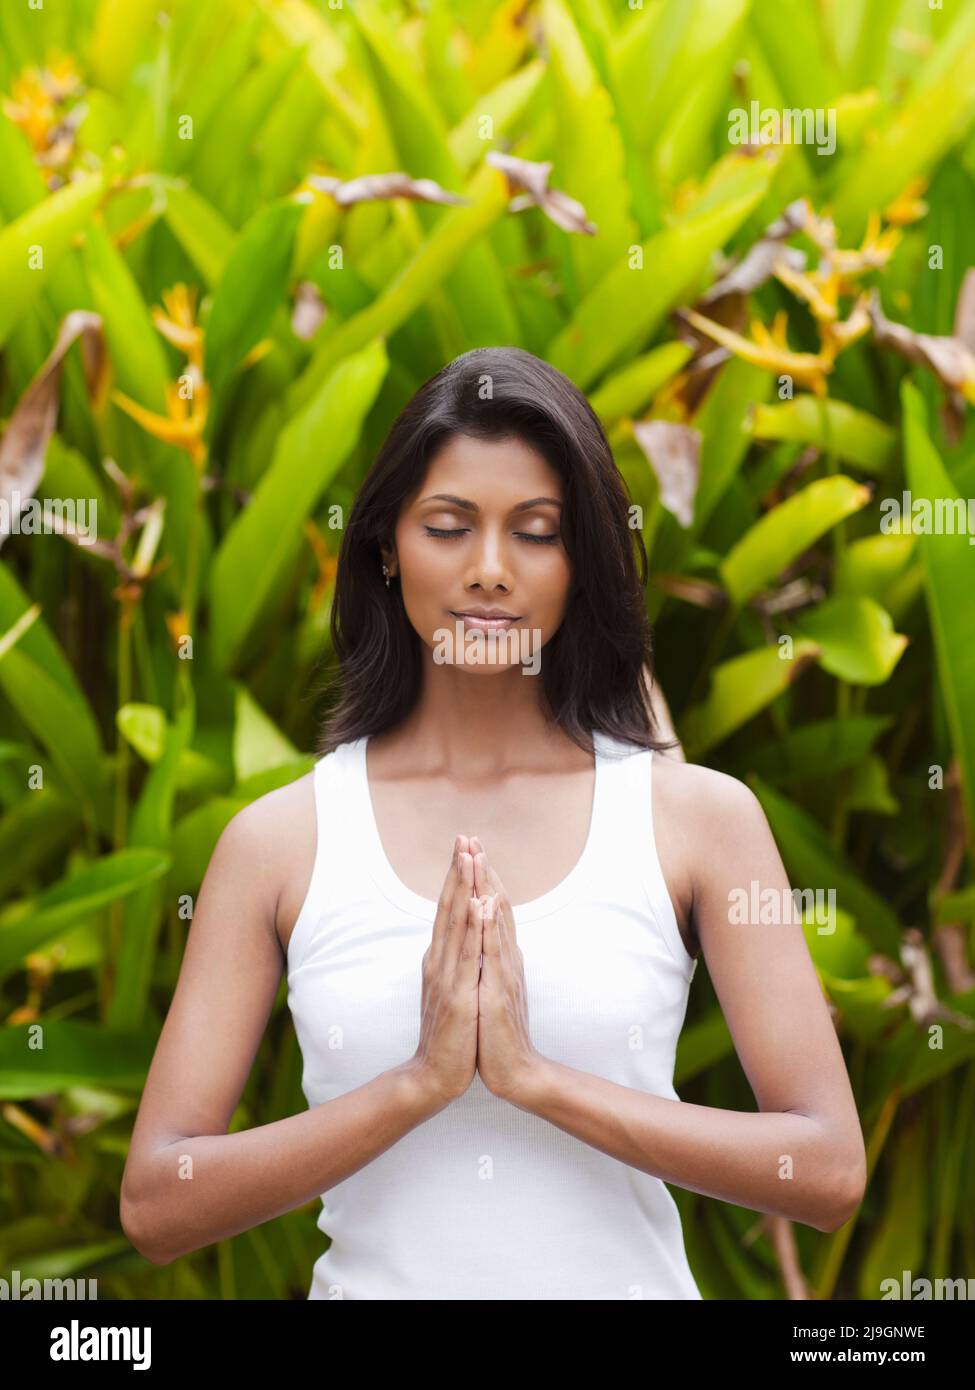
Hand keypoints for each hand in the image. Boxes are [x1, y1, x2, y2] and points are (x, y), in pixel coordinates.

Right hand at [406, 836, 482, 1107]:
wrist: (435, 1075)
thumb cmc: (450, 1034)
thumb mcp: (452, 990)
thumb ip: (454, 962)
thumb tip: (460, 938)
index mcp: (440, 959)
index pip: (448, 909)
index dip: (456, 877)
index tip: (465, 845)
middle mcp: (438, 961)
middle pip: (449, 906)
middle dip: (457, 870)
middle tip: (463, 836)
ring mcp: (445, 977)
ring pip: (455, 922)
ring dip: (463, 888)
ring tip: (469, 858)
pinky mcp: (457, 995)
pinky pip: (466, 954)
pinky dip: (472, 927)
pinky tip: (477, 904)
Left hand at [469, 837, 546, 1108]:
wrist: (515, 1071)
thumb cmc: (498, 1032)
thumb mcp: (490, 988)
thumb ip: (489, 962)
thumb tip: (481, 936)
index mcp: (501, 957)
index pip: (491, 909)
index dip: (481, 878)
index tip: (469, 849)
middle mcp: (506, 958)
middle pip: (496, 906)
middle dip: (483, 872)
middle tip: (472, 839)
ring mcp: (504, 973)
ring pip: (495, 922)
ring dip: (486, 888)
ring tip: (478, 858)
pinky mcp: (499, 992)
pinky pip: (493, 953)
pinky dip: (488, 927)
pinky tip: (483, 906)